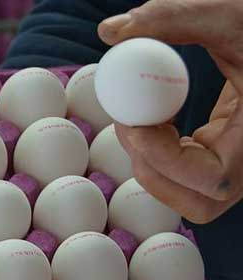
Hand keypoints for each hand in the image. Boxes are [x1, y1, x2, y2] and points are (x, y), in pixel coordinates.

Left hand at [96, 0, 242, 223]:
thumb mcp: (230, 16)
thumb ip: (172, 18)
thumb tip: (109, 30)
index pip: (211, 180)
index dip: (165, 160)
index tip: (135, 125)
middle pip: (195, 201)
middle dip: (151, 168)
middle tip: (129, 124)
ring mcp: (238, 164)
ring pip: (187, 193)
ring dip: (151, 164)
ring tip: (140, 119)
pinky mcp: (223, 153)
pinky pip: (185, 173)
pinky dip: (159, 155)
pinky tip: (156, 119)